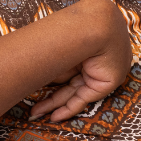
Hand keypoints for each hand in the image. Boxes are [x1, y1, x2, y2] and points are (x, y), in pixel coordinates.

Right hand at [32, 0, 132, 122]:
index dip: (52, 80)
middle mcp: (95, 59)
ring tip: (35, 114)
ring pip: (75, 93)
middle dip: (51, 98)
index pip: (69, 68)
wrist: (95, 23)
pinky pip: (85, 99)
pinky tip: (53, 117)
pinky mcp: (106, 82)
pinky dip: (69, 108)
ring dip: (55, 105)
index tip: (35, 87)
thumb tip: (39, 78)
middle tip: (34, 109)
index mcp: (88, 45)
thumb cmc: (76, 25)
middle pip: (70, 83)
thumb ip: (54, 62)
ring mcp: (102, 71)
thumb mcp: (61, 44)